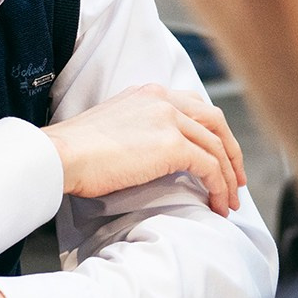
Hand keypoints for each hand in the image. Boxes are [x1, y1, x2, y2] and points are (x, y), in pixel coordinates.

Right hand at [42, 83, 247, 214]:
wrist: (60, 155)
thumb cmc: (74, 151)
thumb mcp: (113, 128)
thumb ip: (139, 131)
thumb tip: (154, 156)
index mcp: (148, 94)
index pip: (195, 108)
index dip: (213, 134)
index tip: (219, 157)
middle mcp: (163, 100)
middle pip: (215, 122)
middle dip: (231, 152)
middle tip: (236, 179)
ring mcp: (169, 120)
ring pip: (217, 147)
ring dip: (229, 176)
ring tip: (229, 200)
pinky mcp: (172, 145)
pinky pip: (210, 167)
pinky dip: (219, 187)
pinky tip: (217, 204)